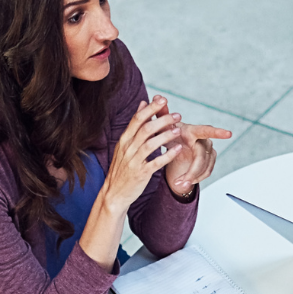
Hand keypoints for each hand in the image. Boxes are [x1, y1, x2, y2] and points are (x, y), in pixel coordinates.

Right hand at [100, 100, 185, 214]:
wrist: (114, 193)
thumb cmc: (123, 168)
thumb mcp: (125, 144)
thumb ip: (135, 125)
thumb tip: (143, 103)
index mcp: (124, 140)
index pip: (137, 119)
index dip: (151, 108)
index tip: (163, 100)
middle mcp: (127, 148)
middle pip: (145, 129)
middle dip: (162, 120)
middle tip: (177, 115)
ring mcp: (133, 161)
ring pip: (150, 144)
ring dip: (165, 136)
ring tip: (178, 130)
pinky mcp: (141, 174)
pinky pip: (156, 162)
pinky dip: (167, 155)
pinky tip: (177, 150)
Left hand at [148, 96, 231, 197]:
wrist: (173, 149)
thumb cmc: (169, 135)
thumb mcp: (162, 127)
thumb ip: (160, 113)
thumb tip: (156, 97)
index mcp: (192, 131)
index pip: (206, 130)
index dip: (217, 131)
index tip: (228, 133)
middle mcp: (203, 140)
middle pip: (202, 156)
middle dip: (192, 170)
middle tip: (181, 181)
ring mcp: (208, 152)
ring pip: (205, 167)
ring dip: (192, 177)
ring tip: (179, 185)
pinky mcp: (209, 161)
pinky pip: (206, 172)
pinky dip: (196, 179)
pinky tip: (185, 184)